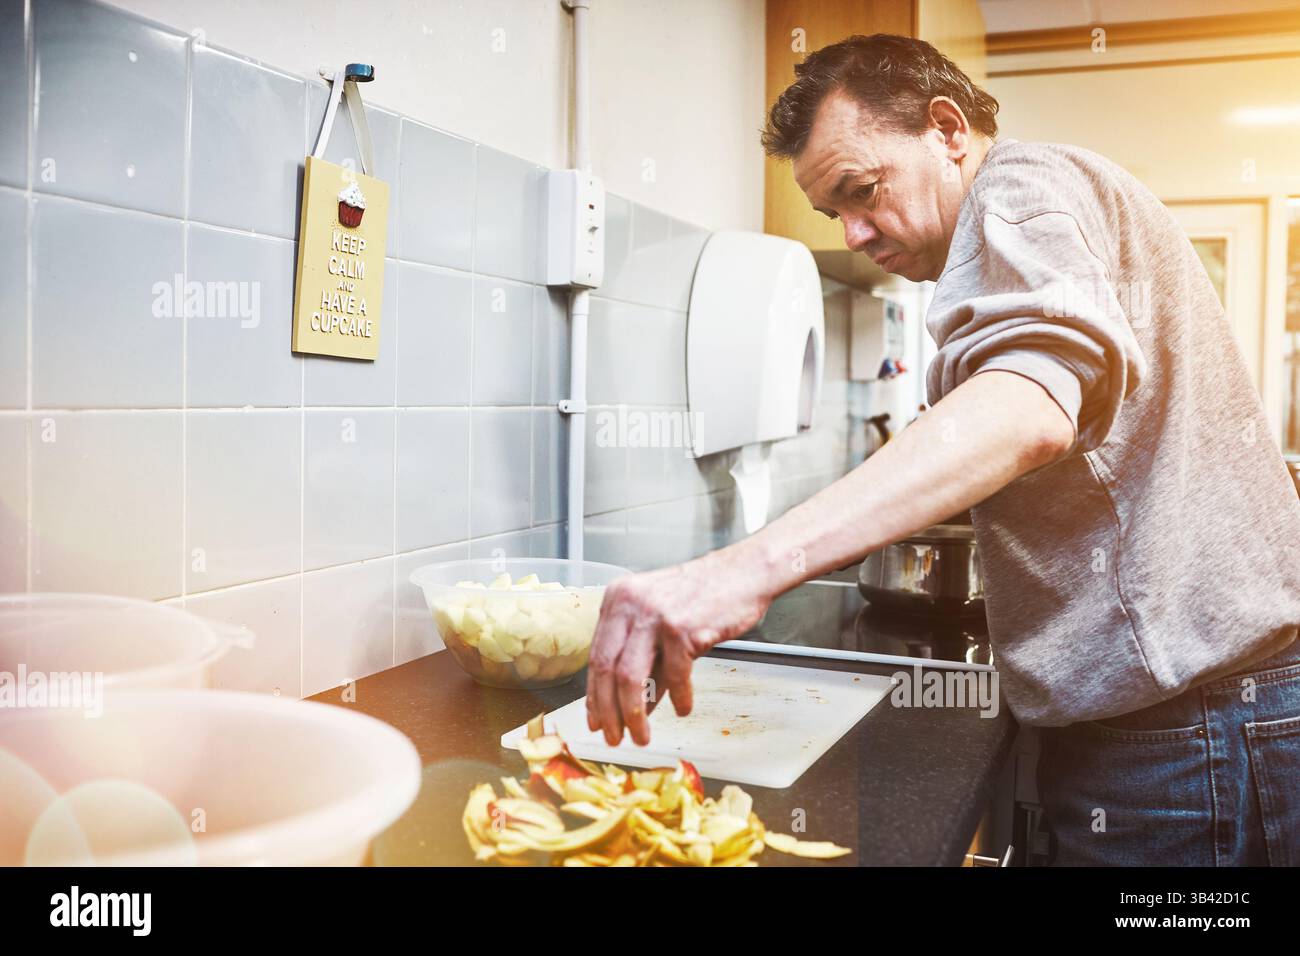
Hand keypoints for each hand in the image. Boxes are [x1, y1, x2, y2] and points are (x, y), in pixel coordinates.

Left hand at [585, 546, 773, 746]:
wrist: (745, 573)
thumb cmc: (706, 596)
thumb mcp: (664, 623)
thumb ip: (647, 661)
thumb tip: (636, 706)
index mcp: (618, 599)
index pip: (595, 655)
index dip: (594, 694)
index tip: (596, 720)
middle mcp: (629, 604)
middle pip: (605, 669)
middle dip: (609, 712)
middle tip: (615, 738)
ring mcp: (654, 614)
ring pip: (630, 677)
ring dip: (634, 715)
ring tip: (642, 736)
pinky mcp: (681, 628)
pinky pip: (674, 675)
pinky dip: (679, 697)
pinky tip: (683, 708)